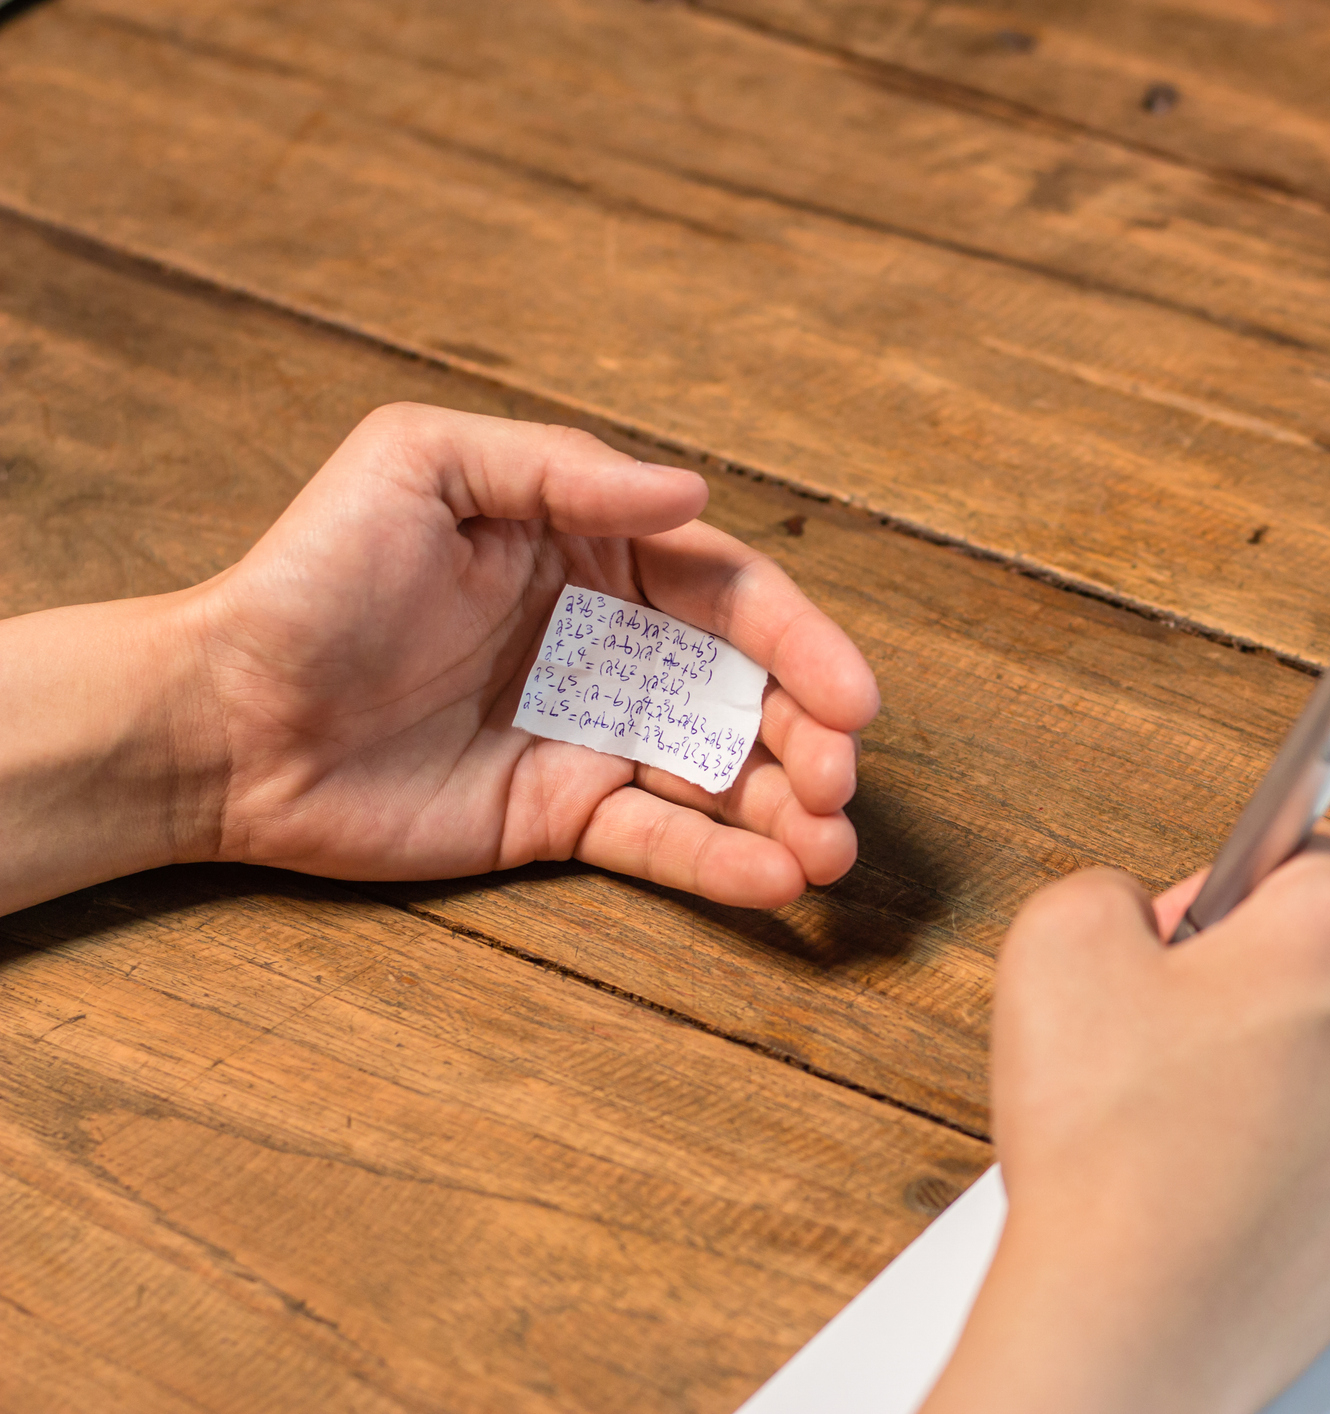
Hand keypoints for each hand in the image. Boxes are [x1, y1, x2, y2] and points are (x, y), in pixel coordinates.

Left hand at [0, 403, 877, 913]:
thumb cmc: (309, 575)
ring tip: (831, 852)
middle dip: (813, 739)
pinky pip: (660, 843)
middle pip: (748, 690)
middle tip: (841, 784)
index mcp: (596, 553)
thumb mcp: (424, 466)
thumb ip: (565, 471)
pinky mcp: (558, 818)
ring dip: (792, 811)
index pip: (732, 595)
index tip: (852, 701)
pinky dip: (723, 867)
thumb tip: (690, 494)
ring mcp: (591, 736)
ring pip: (722, 774)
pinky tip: (776, 884)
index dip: (804, 645)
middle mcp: (612, 644)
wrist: (220, 716)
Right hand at [922, 836, 1329, 1413]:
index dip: (1222, 890)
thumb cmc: (1109, 1158)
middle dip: (1257, 970)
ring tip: (1183, 1111)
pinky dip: (1295, 1138)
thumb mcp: (1059, 940)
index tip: (1184, 932)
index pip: (1306, 849)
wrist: (1133, 1325)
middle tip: (1165, 1025)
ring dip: (1281, 1056)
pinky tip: (1213, 1167)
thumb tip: (1143, 910)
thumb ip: (1114, 886)